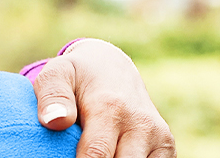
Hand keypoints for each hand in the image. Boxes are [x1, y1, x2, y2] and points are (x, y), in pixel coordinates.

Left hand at [32, 39, 175, 157]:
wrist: (114, 70)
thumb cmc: (78, 76)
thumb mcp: (58, 74)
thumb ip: (52, 96)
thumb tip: (54, 122)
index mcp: (111, 108)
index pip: (96, 155)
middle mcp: (141, 125)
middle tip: (76, 153)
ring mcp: (159, 138)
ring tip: (94, 152)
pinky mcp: (167, 148)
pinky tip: (113, 154)